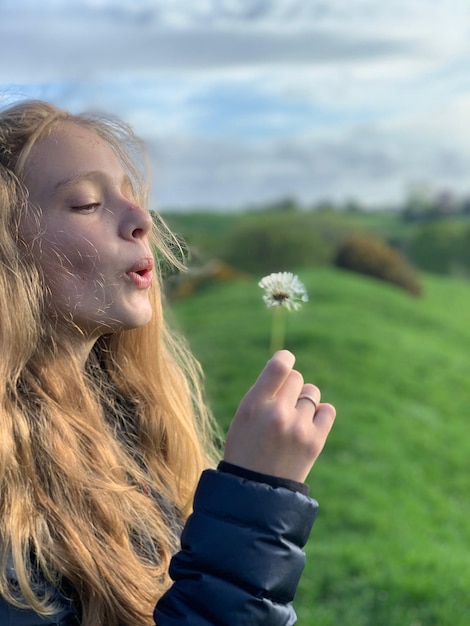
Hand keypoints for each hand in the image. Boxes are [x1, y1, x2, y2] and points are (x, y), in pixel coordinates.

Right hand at [223, 350, 335, 482]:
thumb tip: (289, 365)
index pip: (279, 366)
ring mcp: (298, 428)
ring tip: (292, 418)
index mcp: (253, 405)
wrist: (256, 489)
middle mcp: (277, 413)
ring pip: (311, 393)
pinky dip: (320, 412)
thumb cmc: (246, 446)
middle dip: (291, 387)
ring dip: (304, 400)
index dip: (285, 358)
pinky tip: (308, 423)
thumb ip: (264, 390)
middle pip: (297, 378)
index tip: (286, 361)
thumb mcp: (244, 415)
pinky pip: (327, 410)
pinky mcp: (315, 441)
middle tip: (281, 404)